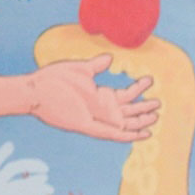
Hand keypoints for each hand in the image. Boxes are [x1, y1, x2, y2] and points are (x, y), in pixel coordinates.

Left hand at [29, 55, 160, 140]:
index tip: (150, 79)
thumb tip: (110, 58)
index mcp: (100, 96)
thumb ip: (96, 66)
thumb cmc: (54, 79)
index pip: (126, 94)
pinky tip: (142, 134)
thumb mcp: (79, 69)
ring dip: (140, 122)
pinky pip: (112, 135)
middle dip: (144, 108)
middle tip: (159, 104)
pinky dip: (128, 136)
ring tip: (155, 117)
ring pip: (125, 124)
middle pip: (129, 111)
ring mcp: (96, 119)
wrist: (35, 90)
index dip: (139, 88)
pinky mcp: (88, 127)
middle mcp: (101, 110)